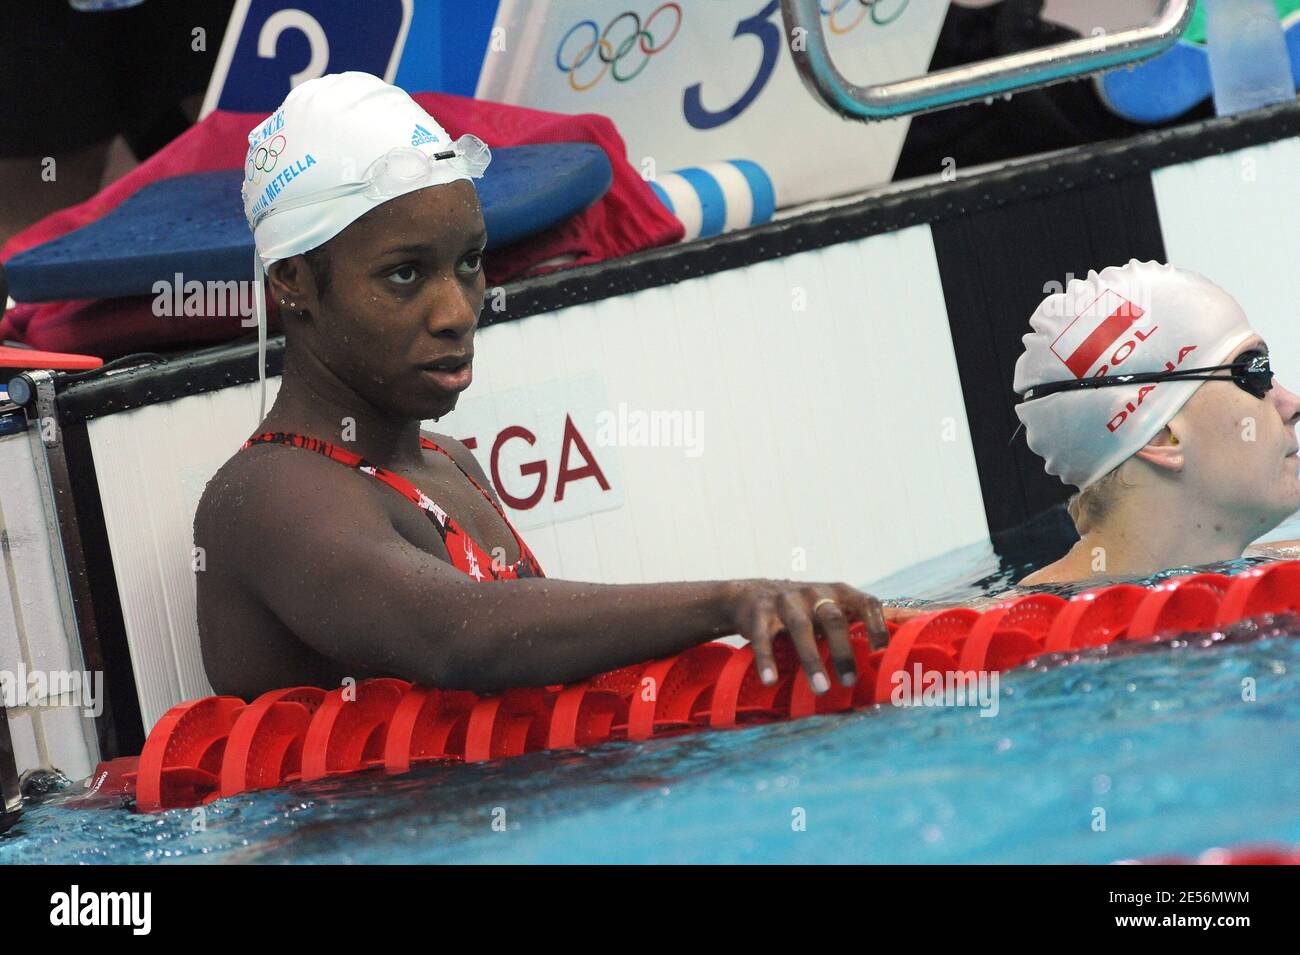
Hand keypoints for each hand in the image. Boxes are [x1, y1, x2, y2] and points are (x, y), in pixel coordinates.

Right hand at [721, 580, 888, 694]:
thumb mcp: (830, 609)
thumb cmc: (805, 611)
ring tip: (821, 689)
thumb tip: (899, 654)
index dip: (877, 626)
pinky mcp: (759, 613)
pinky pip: (763, 637)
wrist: (751, 595)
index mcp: (838, 592)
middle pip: (833, 619)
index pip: (866, 602)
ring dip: (812, 660)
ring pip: (801, 628)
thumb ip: (857, 625)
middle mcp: (814, 593)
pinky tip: (770, 680)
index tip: (881, 653)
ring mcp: (785, 601)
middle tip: (850, 682)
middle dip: (843, 651)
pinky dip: (767, 660)